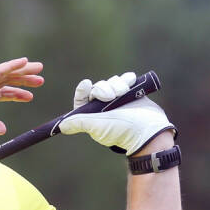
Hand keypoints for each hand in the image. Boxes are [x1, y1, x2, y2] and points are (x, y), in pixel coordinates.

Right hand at [0, 57, 43, 146]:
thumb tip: (3, 127)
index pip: (1, 94)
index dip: (16, 94)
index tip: (30, 96)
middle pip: (6, 81)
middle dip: (23, 79)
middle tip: (40, 79)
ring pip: (5, 73)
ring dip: (22, 71)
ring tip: (38, 69)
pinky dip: (11, 65)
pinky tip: (24, 62)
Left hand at [59, 71, 174, 155]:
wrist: (148, 130)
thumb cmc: (121, 130)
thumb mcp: (96, 127)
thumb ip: (79, 123)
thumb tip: (61, 127)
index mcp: (92, 115)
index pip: (82, 99)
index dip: (82, 90)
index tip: (86, 84)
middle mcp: (104, 107)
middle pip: (97, 87)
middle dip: (103, 88)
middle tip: (111, 96)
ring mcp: (119, 100)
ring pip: (112, 82)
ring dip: (117, 84)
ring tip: (124, 92)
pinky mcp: (132, 93)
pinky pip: (126, 79)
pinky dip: (127, 78)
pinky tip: (131, 81)